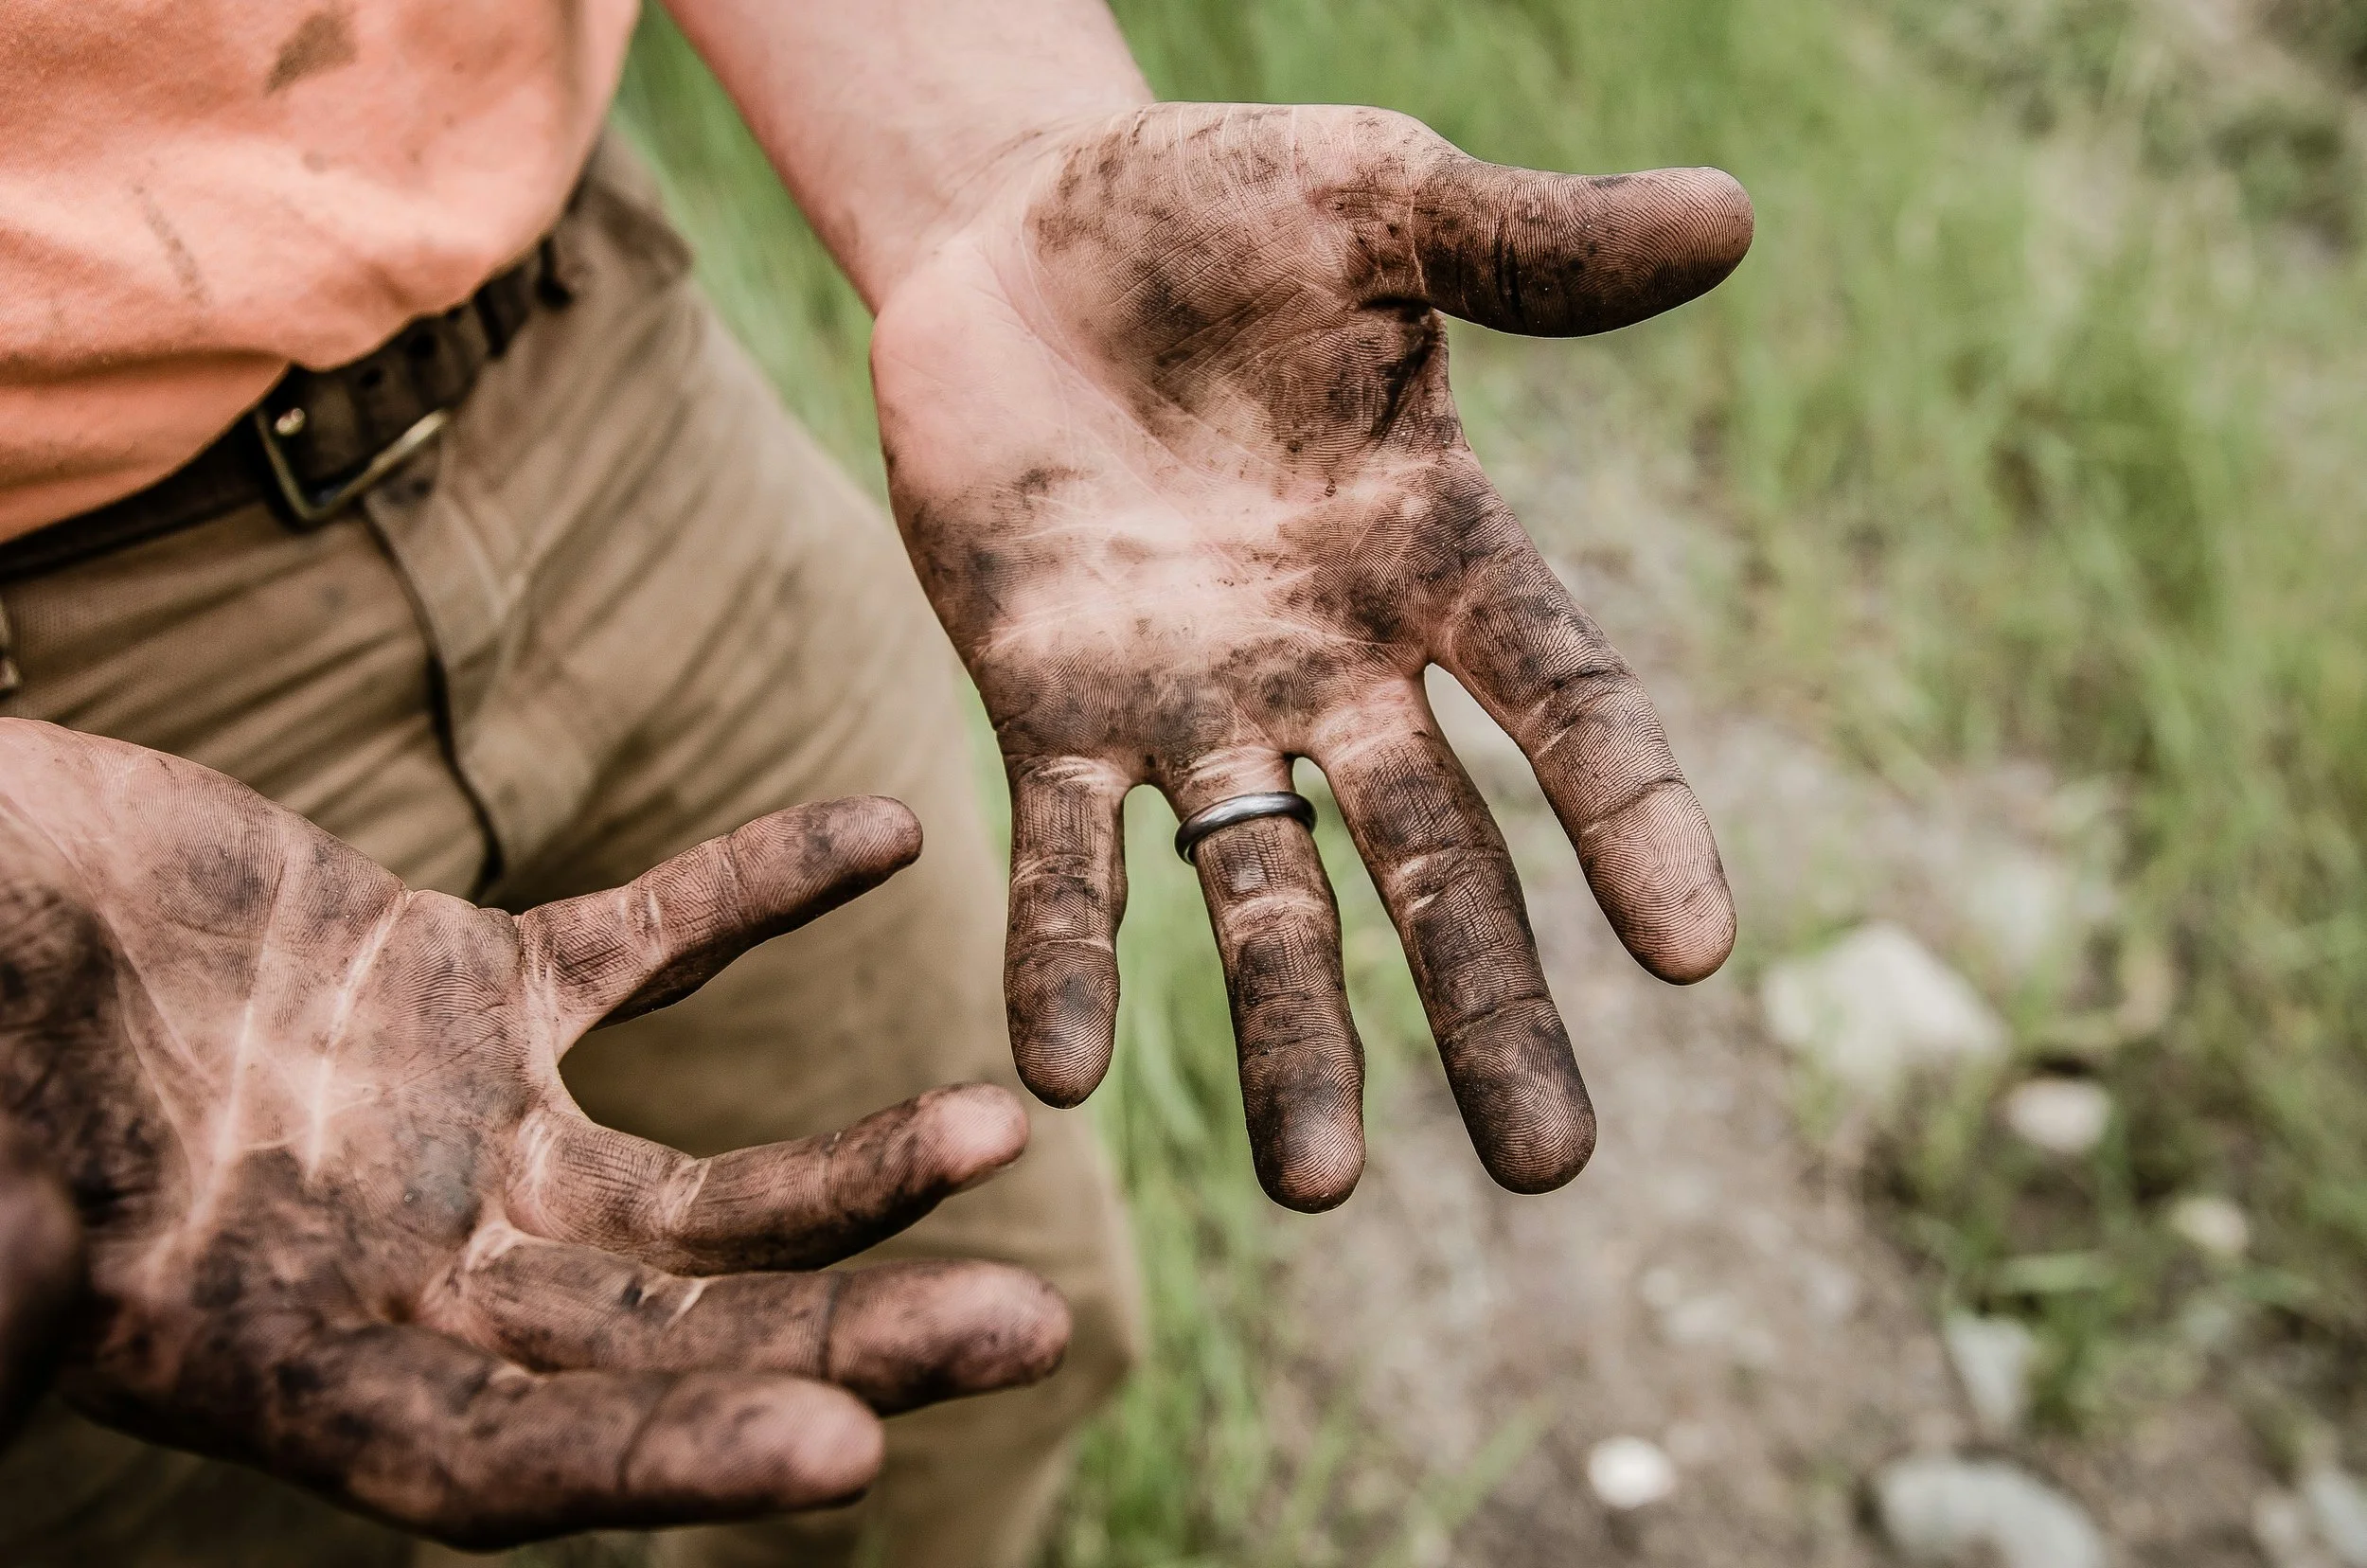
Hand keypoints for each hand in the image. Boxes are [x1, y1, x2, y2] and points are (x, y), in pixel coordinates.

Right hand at [0, 721, 1066, 1546]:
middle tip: (1032, 1331)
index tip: (848, 1457)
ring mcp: (459, 1132)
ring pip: (699, 1185)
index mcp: (286, 1362)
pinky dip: (761, 887)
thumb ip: (3, 1261)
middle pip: (667, 1342)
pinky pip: (651, 941)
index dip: (670, 1463)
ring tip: (999, 1127)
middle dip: (845, 1341)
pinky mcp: (474, 985)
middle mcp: (407, 1273)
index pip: (509, 1460)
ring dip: (853, 1165)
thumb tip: (28, 1306)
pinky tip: (887, 831)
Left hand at [874, 103, 1748, 1209]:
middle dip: (1487, 1006)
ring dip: (1290, 1035)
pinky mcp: (1046, 707)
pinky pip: (1061, 854)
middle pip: (1435, 855)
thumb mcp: (1377, 201)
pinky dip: (1063, 957)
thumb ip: (1530, 246)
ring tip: (1314, 1188)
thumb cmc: (1215, 208)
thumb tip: (1733, 214)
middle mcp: (1333, 660)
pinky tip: (1056, 1075)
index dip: (1631, 816)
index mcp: (1436, 550)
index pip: (1564, 698)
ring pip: (1258, 894)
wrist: (1016, 233)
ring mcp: (1192, 700)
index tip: (1698, 951)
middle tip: (1549, 1170)